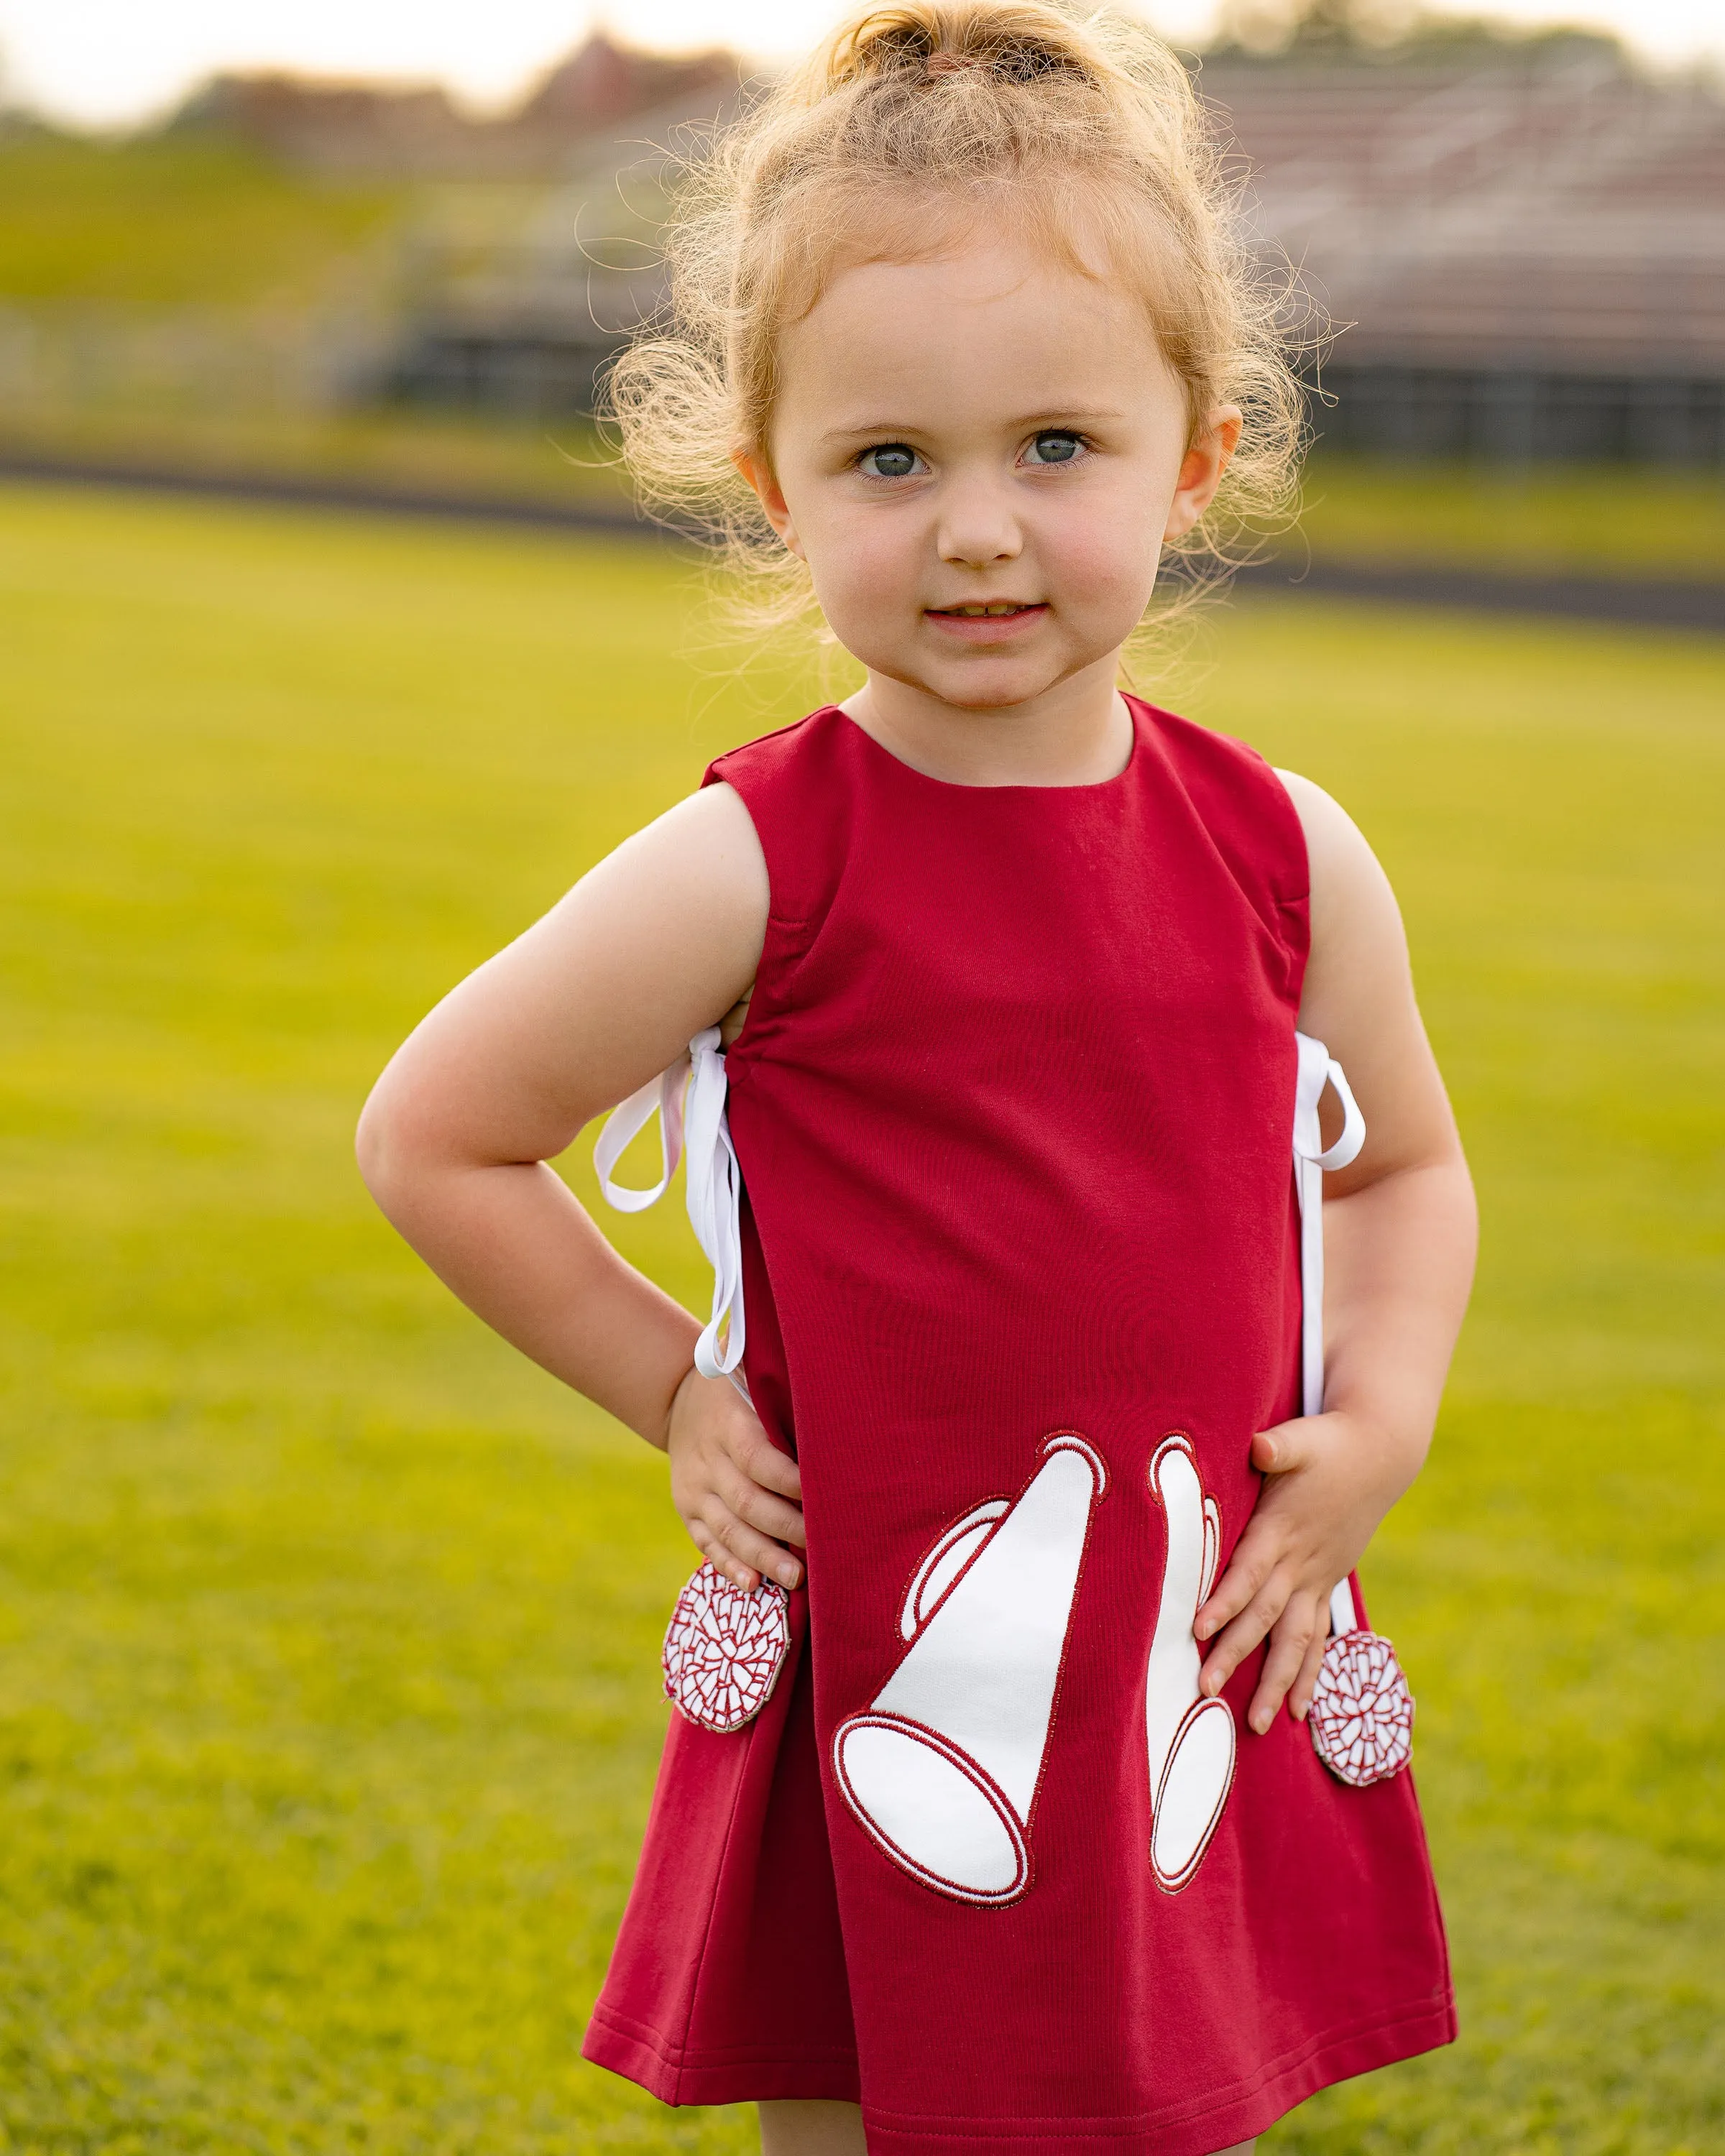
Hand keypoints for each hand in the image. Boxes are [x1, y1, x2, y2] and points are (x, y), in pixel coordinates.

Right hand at [665, 1365, 804, 1591]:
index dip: (790, 1482)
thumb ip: (784, 1399)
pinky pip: (706, 1543)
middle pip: (746, 1502)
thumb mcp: (753, 1378)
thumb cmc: (739, 1388)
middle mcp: (707, 1461)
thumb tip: (839, 1417)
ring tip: (796, 1579)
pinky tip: (754, 1584)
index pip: (758, 1459)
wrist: (675, 1398)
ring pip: (727, 1530)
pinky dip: (729, 1566)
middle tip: (822, 1549)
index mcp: (728, 1425)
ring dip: (763, 1557)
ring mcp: (694, 1490)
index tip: (826, 1499)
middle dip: (786, 1529)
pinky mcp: (687, 1511)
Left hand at [1193, 1410, 1417, 1735]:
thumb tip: (1258, 1446)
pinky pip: (1319, 1637)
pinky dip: (1309, 1673)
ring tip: (1260, 1724)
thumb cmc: (1330, 1443)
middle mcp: (1301, 1563)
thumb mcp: (1301, 1439)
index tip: (1197, 1629)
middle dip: (1236, 1655)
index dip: (1225, 1601)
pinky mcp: (1326, 1583)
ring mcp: (1317, 1578)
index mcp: (1282, 1530)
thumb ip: (1277, 1447)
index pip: (1249, 1573)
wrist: (1379, 1454)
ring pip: (1297, 1640)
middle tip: (1204, 1689)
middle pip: (1265, 1617)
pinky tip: (1298, 1708)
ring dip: (1277, 1682)